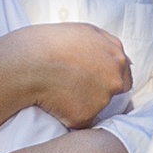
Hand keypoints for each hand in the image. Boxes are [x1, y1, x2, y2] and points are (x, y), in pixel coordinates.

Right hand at [3, 23, 131, 127]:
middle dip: (98, 91)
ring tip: (59, 91)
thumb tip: (120, 58)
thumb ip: (107, 45)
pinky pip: (80, 121)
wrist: (28, 62)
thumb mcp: (85, 31)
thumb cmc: (50, 42)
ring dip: (82, 103)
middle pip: (113, 93)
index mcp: (116, 56)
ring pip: (96, 107)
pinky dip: (69, 116)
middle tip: (74, 86)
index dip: (106, 79)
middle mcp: (114, 77)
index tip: (91, 80)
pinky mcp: (86, 115)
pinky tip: (54, 103)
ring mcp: (102, 98)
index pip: (124, 77)